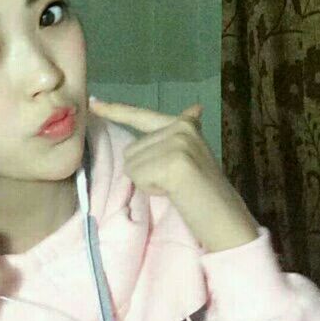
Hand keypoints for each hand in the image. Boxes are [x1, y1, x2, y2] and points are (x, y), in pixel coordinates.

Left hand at [88, 98, 258, 252]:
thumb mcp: (191, 158)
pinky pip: (138, 176)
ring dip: (148, 182)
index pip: (142, 116)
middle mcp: (182, 127)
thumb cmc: (204, 195)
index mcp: (185, 125)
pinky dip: (151, 189)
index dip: (115, 110)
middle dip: (145, 171)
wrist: (226, 220)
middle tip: (175, 183)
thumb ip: (177, 137)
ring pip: (131, 164)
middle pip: (131, 150)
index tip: (93, 101)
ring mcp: (179, 141)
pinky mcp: (174, 161)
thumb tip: (194, 109)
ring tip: (176, 187)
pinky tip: (175, 192)